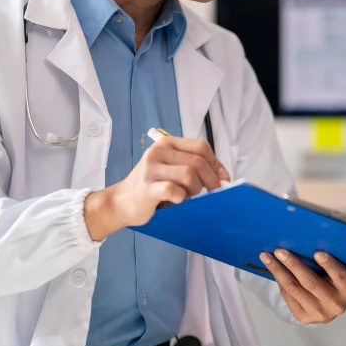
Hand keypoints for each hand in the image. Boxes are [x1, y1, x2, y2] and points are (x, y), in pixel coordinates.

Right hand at [84, 135, 229, 240]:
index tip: (222, 178)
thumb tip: (223, 175)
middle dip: (210, 180)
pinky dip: (181, 198)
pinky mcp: (147, 188)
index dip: (216, 163)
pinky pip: (174, 190)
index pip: (201, 147)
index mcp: (167, 143)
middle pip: (198, 161)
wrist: (121, 201)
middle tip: (210, 192)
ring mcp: (151, 169)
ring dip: (195, 189)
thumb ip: (194, 166)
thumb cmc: (152, 185)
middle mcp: (158, 152)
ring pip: (189, 174)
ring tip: (187, 195)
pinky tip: (176, 200)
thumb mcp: (172, 169)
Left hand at [259, 249, 345, 323]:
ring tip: (267, 257)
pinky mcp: (304, 318)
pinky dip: (279, 280)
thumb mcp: (342, 270)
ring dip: (278, 271)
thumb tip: (311, 241)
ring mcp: (319, 314)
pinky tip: (272, 268)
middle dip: (293, 264)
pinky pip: (287, 296)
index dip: (329, 265)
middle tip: (280, 250)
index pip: (340, 276)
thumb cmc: (336, 280)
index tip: (317, 252)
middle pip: (311, 282)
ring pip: (294, 289)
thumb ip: (334, 261)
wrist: (331, 305)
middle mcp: (336, 305)